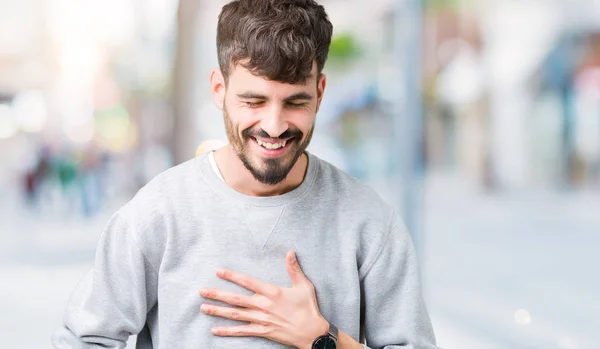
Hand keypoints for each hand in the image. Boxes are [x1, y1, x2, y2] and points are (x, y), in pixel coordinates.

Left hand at [199, 250, 328, 348]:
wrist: (312, 332)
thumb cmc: (308, 308)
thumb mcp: (303, 285)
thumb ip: (294, 269)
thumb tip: (290, 252)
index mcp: (272, 292)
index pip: (247, 282)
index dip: (232, 276)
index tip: (219, 271)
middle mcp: (263, 306)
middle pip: (235, 299)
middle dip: (217, 294)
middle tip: (202, 291)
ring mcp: (261, 320)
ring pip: (234, 315)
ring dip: (217, 311)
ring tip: (203, 307)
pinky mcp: (262, 331)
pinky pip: (241, 331)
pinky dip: (227, 331)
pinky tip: (215, 330)